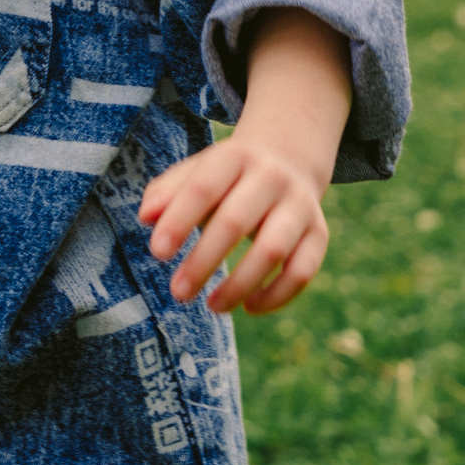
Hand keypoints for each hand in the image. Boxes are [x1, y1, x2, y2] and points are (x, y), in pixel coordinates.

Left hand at [137, 7, 349, 315]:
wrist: (286, 160)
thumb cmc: (224, 177)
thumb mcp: (195, 172)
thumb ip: (166, 192)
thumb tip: (146, 218)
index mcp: (235, 156)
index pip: (203, 187)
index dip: (179, 220)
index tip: (157, 252)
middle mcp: (271, 177)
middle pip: (236, 221)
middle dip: (204, 260)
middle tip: (178, 292)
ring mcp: (300, 205)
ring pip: (274, 250)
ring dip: (240, 284)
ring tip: (212, 307)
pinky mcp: (319, 233)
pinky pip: (302, 271)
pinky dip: (277, 296)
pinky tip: (249, 308)